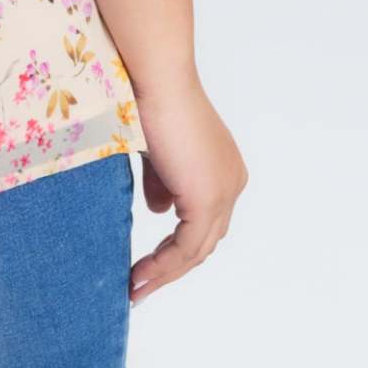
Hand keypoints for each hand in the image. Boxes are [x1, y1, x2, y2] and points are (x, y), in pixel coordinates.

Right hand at [128, 73, 246, 304]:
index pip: (203, 220)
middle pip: (204, 241)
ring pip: (197, 250)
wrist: (156, 78)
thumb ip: (162, 183)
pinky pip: (186, 248)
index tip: (146, 264)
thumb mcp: (157, 152)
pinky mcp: (207, 199)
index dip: (176, 246)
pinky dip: (163, 266)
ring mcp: (223, 192)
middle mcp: (231, 182)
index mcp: (223, 168)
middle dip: (171, 267)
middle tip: (140, 285)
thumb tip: (159, 210)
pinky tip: (140, 275)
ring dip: (165, 273)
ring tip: (136, 289)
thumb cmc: (150, 99)